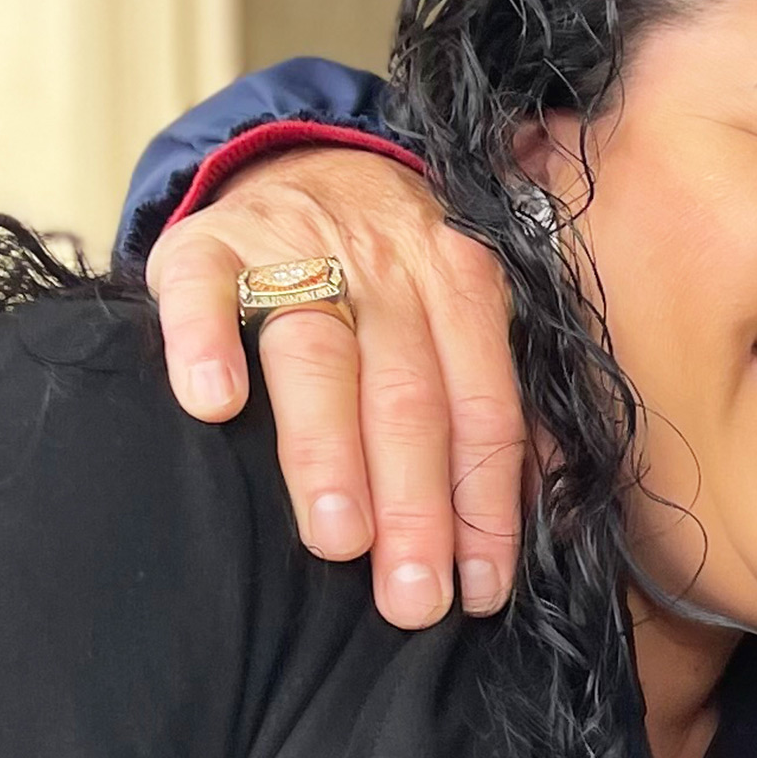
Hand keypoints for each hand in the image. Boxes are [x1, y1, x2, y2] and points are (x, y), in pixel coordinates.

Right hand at [146, 144, 524, 625]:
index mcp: (465, 287)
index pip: (483, 409)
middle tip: (409, 595)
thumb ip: (496, 404)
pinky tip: (213, 404)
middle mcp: (389, 267)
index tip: (478, 589)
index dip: (484, 503)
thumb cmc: (393, 274)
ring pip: (319, 355)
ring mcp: (297, 249)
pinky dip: (208, 342)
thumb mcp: (461, 315)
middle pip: (408, 394)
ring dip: (330, 451)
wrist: (306, 162)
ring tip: (337, 539)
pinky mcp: (210, 242)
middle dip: (415, 503)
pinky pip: (206, 290)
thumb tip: (550, 514)